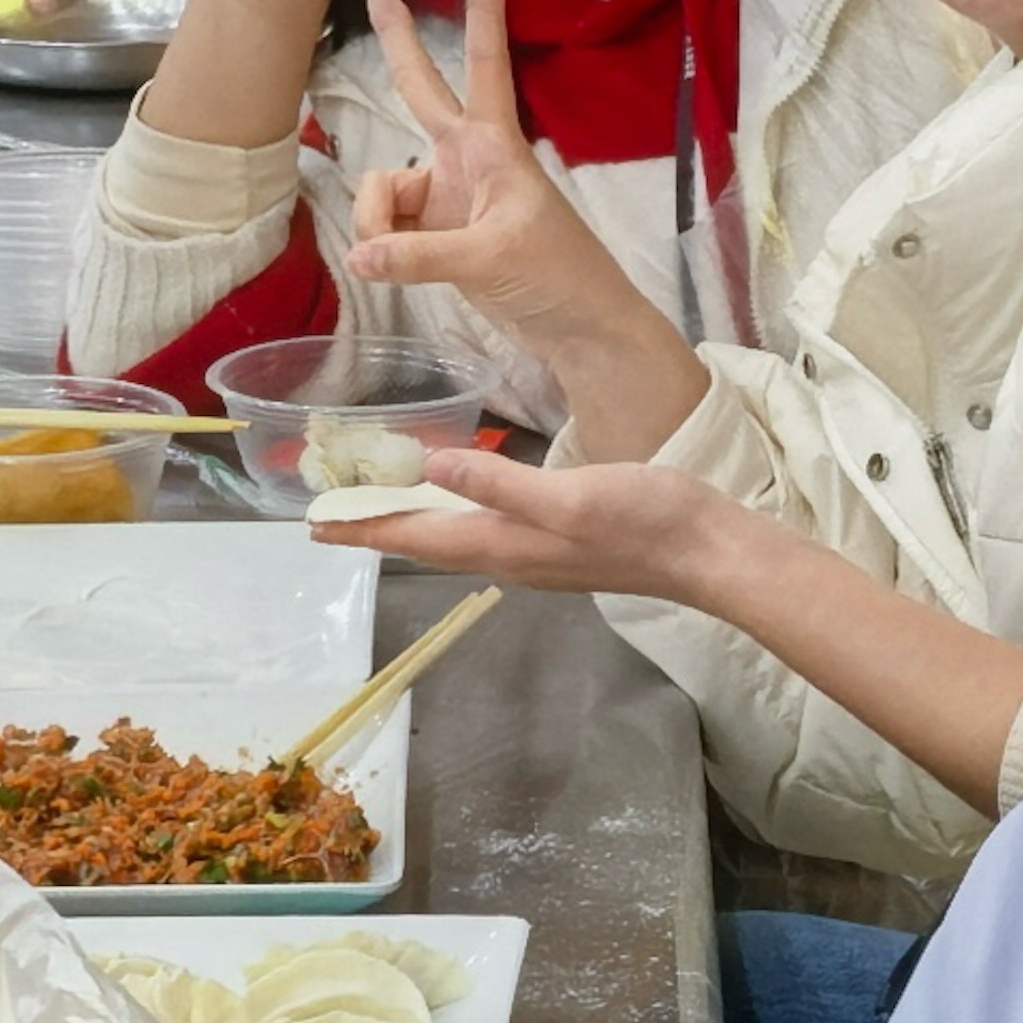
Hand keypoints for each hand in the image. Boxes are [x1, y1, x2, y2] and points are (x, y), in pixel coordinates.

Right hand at [343, 0, 706, 432]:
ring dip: (374, 220)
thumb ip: (417, 256)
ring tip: (393, 260)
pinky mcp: (432, 236)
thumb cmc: (557, 276)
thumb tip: (358, 257)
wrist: (578, 331)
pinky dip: (377, 248)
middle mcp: (465, 160)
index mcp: (494, 145)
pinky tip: (386, 268)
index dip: (483, 7)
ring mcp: (446, 197)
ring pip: (380, 188)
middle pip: (422, 91)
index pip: (486, 60)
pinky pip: (382, 228)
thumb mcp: (490, 260)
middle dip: (400, 44)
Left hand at [345, 444, 752, 608]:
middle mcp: (509, 555)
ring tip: (377, 502)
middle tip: (330, 511)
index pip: (415, 537)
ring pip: (454, 537)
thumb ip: (499, 482)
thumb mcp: (568, 494)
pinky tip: (455, 495)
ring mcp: (534, 553)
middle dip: (377, 526)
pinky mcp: (558, 543)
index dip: (364, 527)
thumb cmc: (643, 519)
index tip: (314, 524)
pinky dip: (453, 513)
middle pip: (426, 541)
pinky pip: (484, 530)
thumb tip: (432, 467)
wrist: (707, 551)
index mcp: (503, 543)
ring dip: (412, 522)